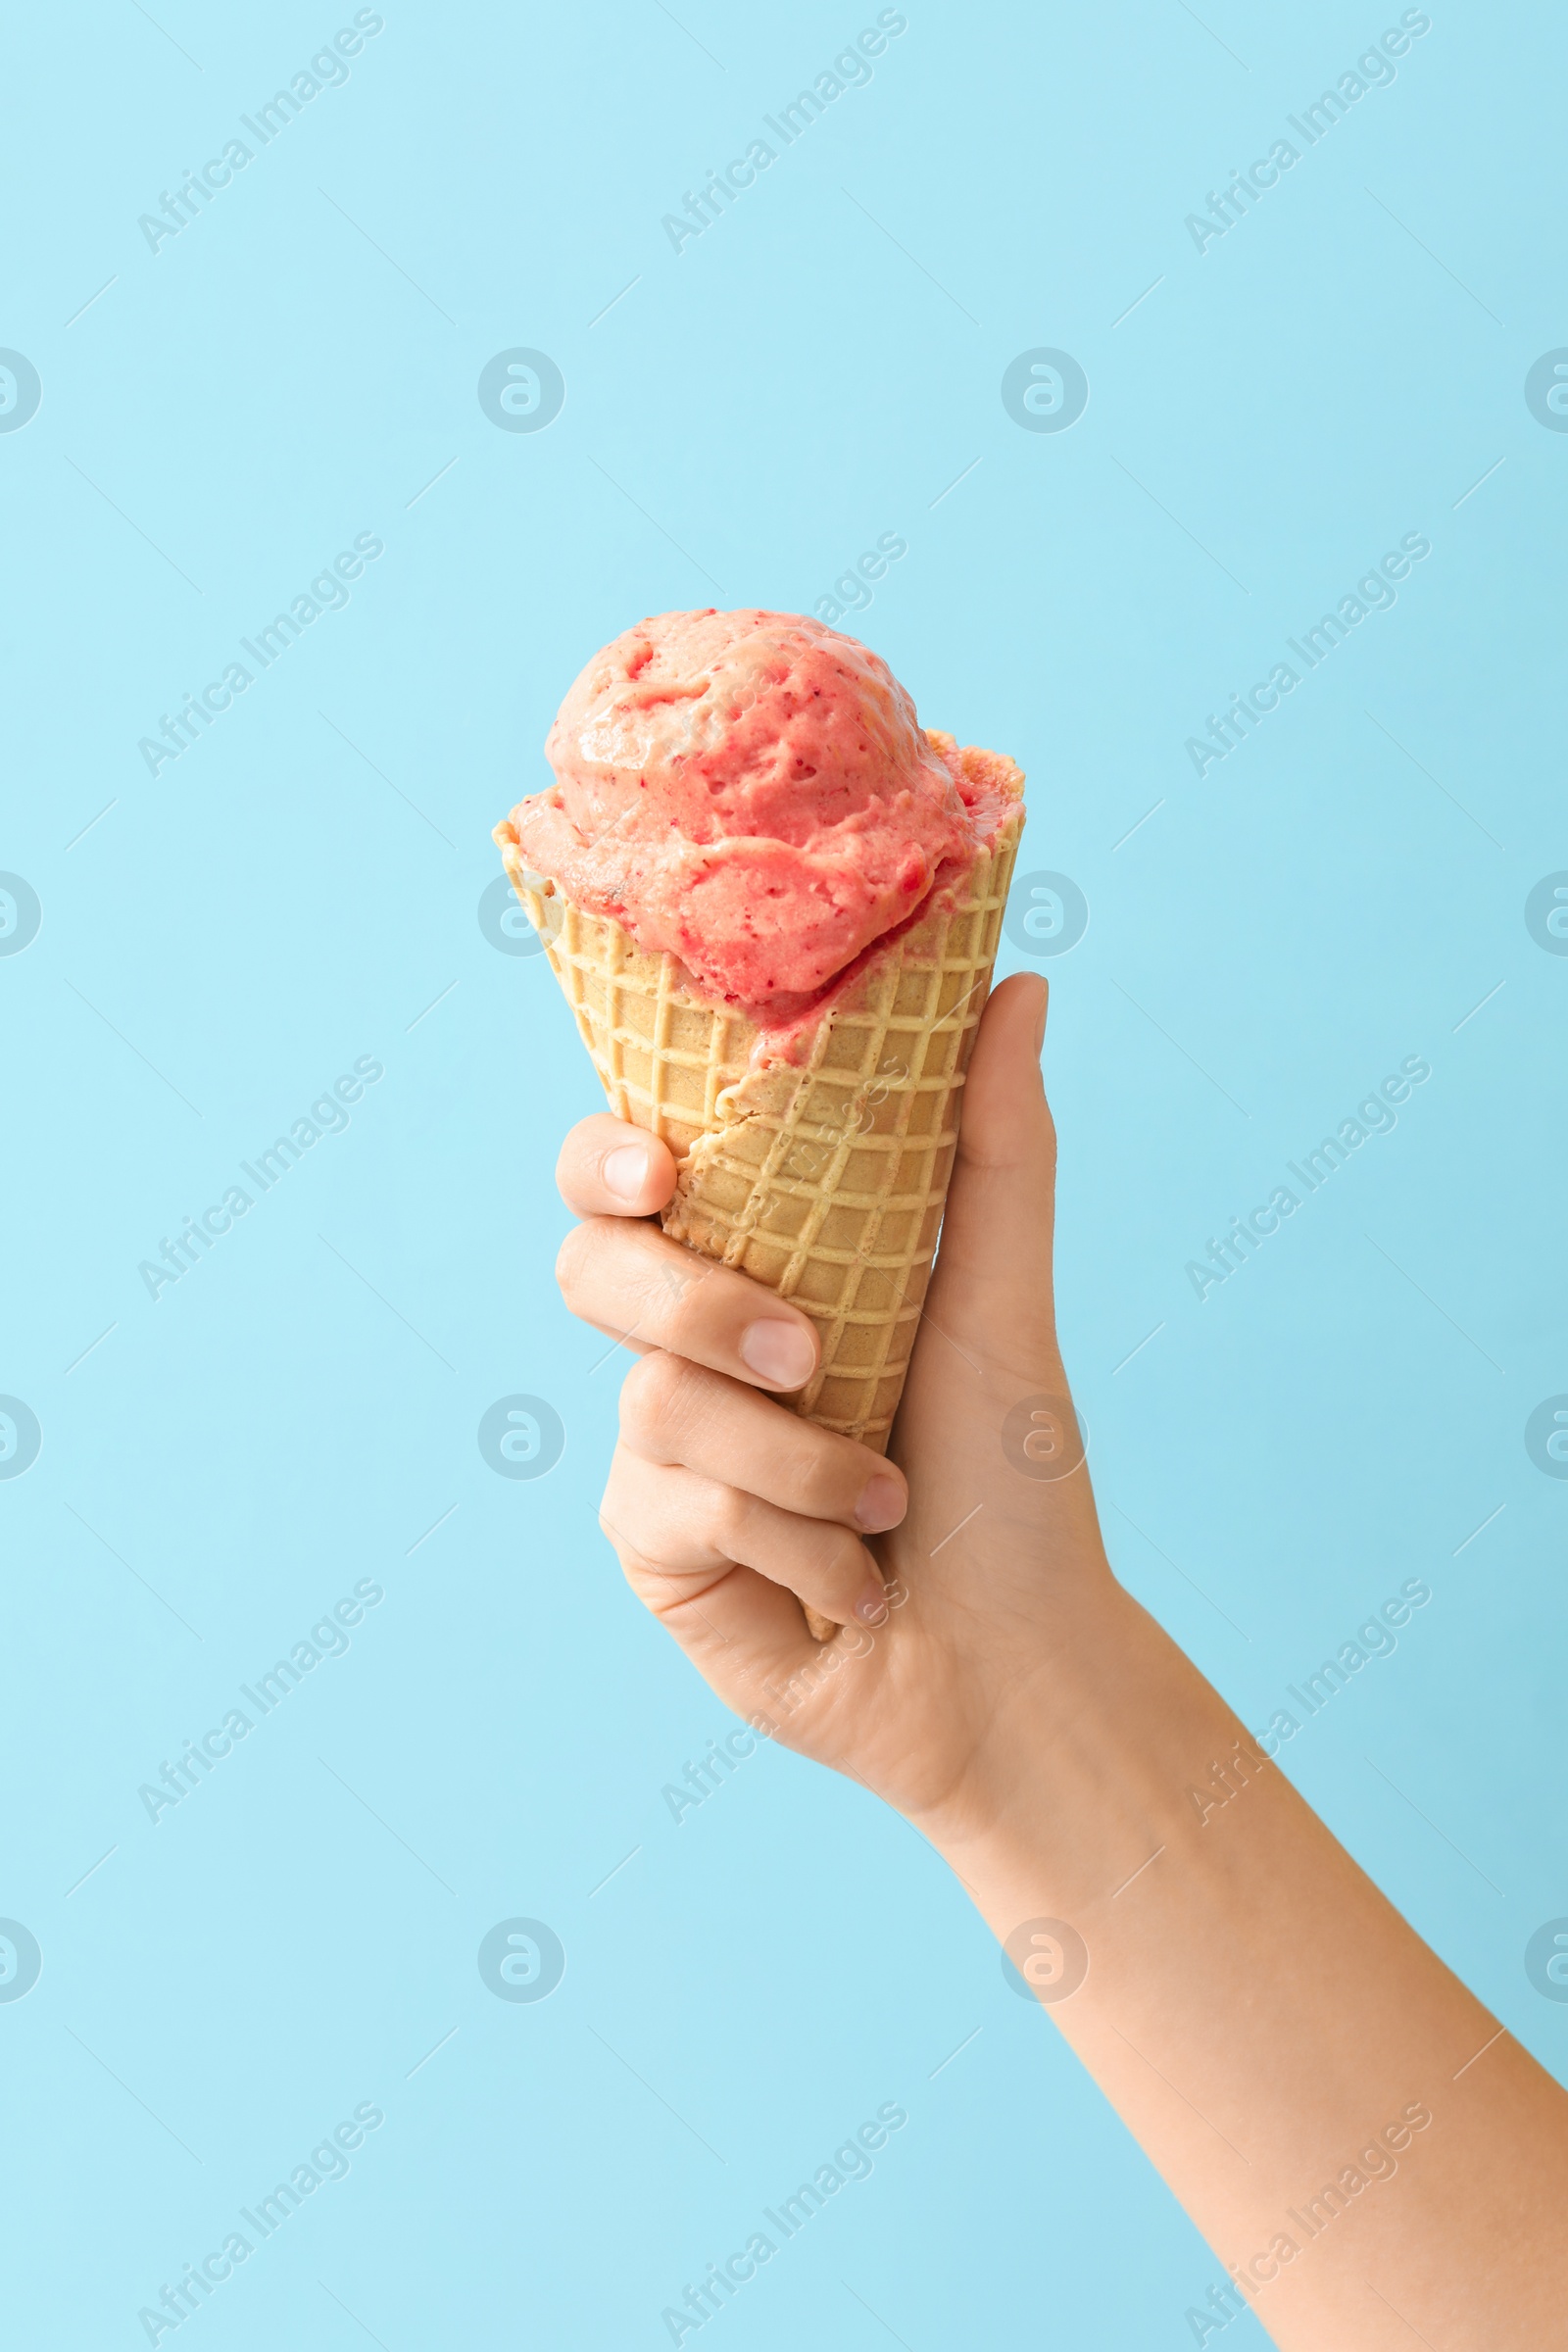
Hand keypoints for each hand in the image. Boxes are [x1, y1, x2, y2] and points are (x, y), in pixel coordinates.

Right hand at [554, 974, 1121, 1840]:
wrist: (1015, 1663)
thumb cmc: (1011, 1480)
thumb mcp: (1000, 1303)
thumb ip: (994, 1146)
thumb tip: (1019, 980)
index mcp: (756, 1264)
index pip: (625, 1177)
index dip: (605, 1156)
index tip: (664, 1171)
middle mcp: (689, 1346)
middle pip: (593, 1270)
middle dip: (696, 1305)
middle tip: (805, 1354)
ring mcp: (659, 1450)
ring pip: (657, 1400)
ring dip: (802, 1460)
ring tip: (888, 1504)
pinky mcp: (651, 1549)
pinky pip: (679, 1508)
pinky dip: (793, 1540)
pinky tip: (854, 1580)